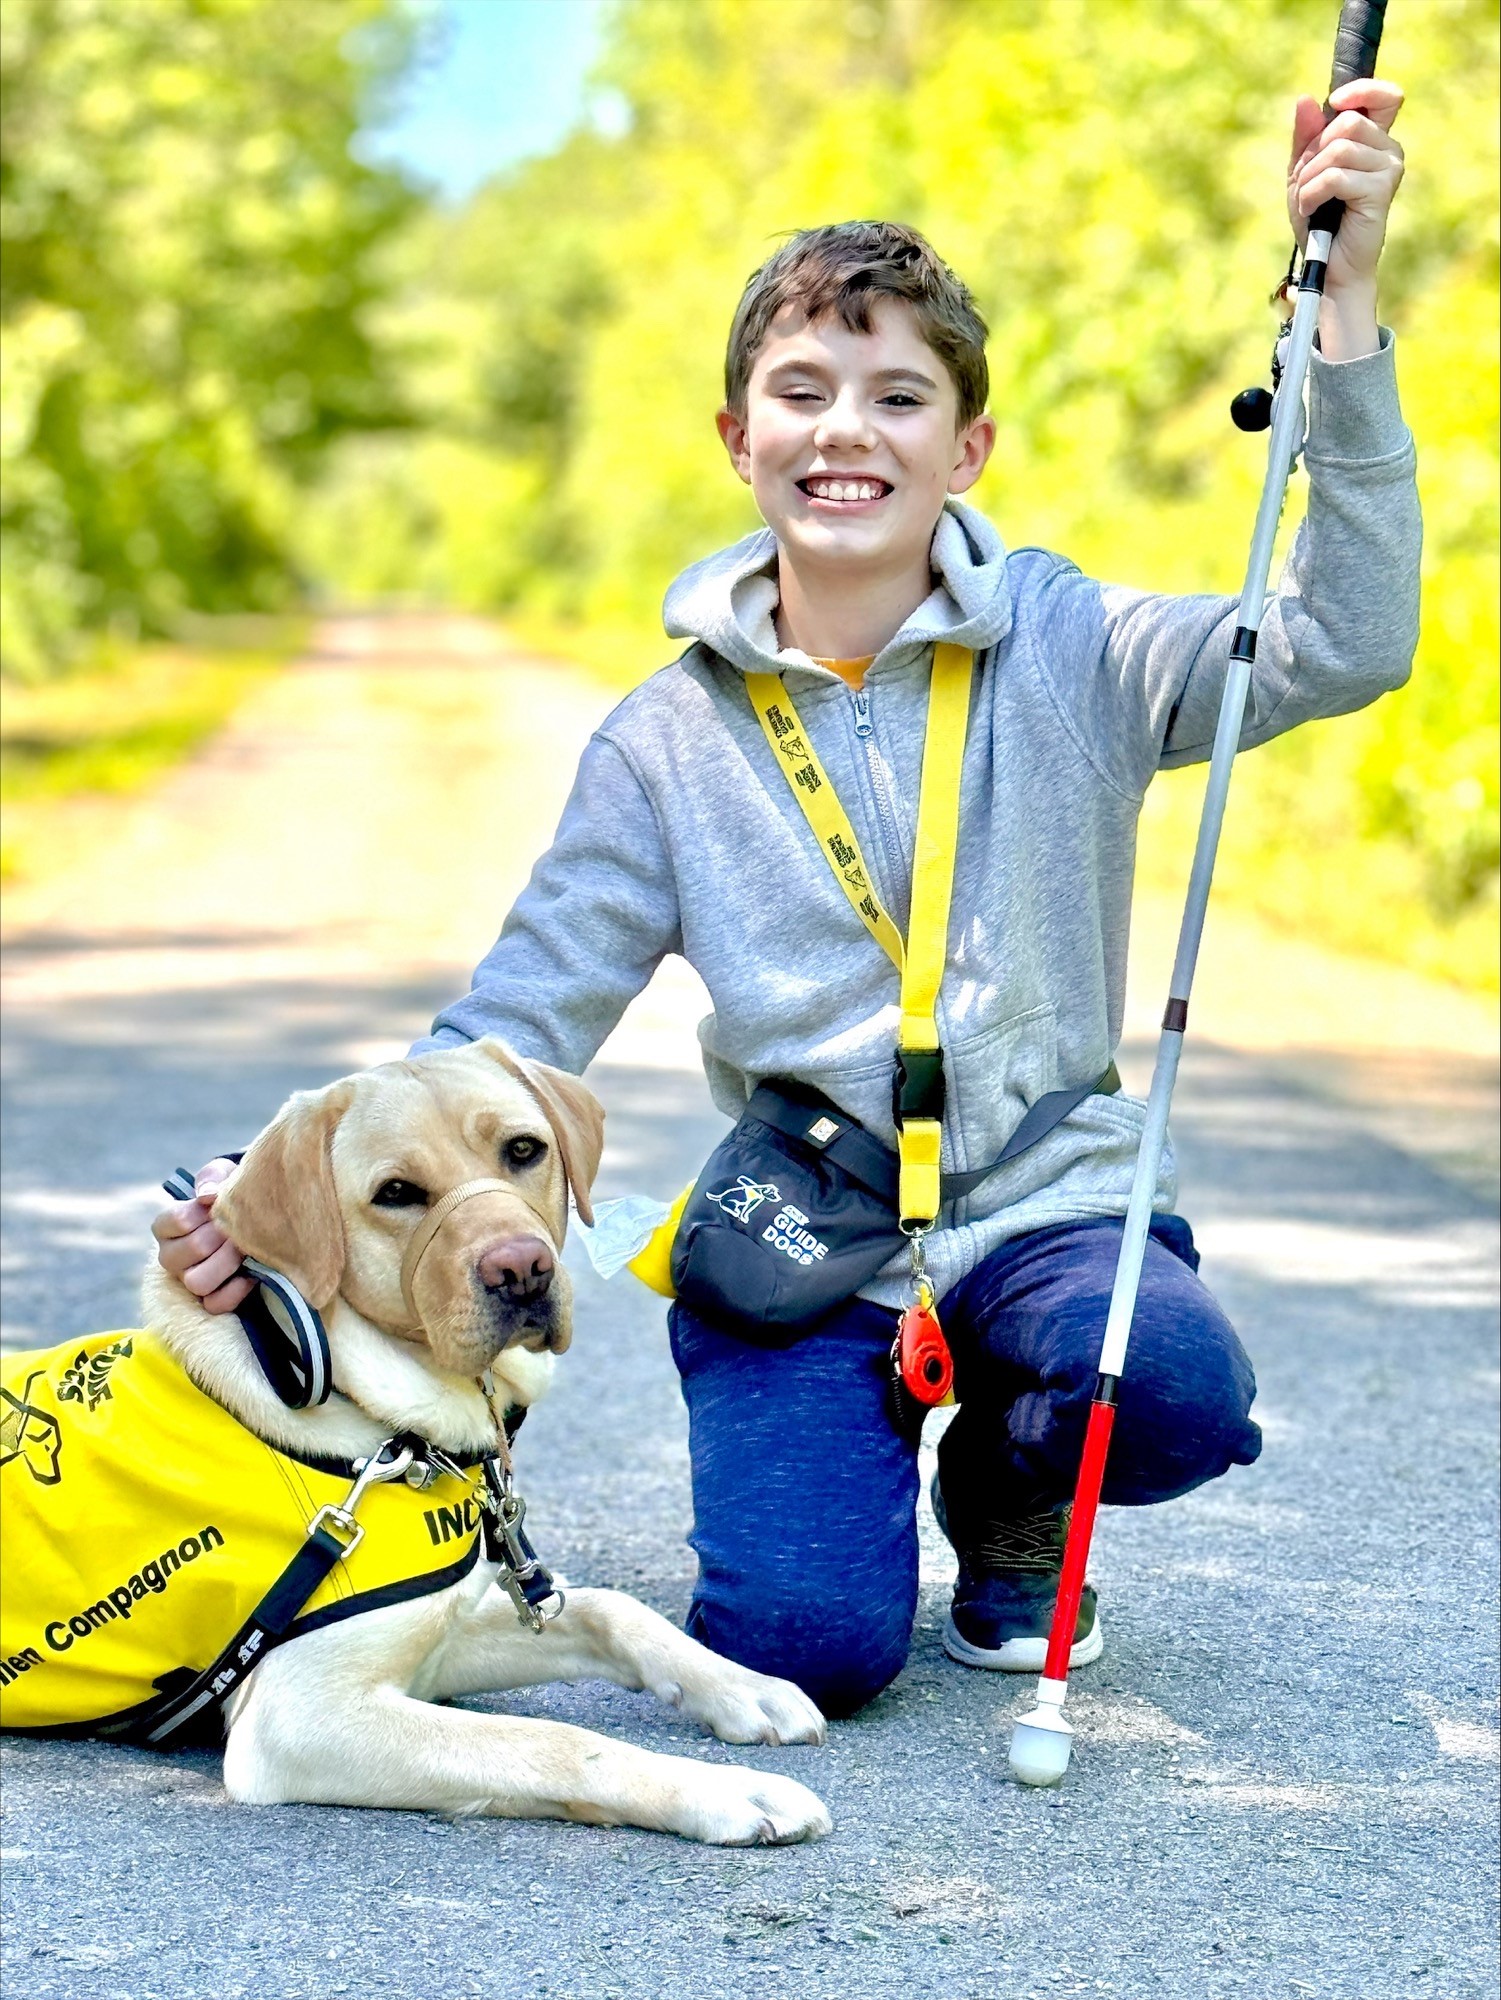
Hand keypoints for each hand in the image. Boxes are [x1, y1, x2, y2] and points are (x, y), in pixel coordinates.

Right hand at [151, 1158, 251, 1313]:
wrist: (255, 1217)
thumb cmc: (230, 1194)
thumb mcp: (222, 1176)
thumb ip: (212, 1178)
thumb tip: (208, 1196)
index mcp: (166, 1227)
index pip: (174, 1221)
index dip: (203, 1212)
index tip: (219, 1204)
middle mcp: (171, 1256)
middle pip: (192, 1250)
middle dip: (222, 1235)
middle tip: (240, 1225)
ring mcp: (187, 1280)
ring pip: (198, 1282)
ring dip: (227, 1263)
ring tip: (244, 1247)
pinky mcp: (209, 1300)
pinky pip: (216, 1304)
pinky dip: (237, 1290)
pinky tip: (251, 1272)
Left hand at [1287, 78, 1403, 360]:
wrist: (1328, 265)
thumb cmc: (1318, 219)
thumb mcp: (1303, 172)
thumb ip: (1305, 137)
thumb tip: (1305, 100)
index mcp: (1375, 139)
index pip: (1385, 95)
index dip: (1361, 90)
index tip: (1335, 103)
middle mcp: (1388, 150)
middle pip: (1346, 123)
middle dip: (1312, 154)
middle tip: (1306, 184)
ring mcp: (1389, 169)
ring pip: (1337, 149)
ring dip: (1308, 178)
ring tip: (1308, 202)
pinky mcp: (1380, 191)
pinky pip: (1334, 177)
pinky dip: (1311, 194)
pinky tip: (1310, 211)